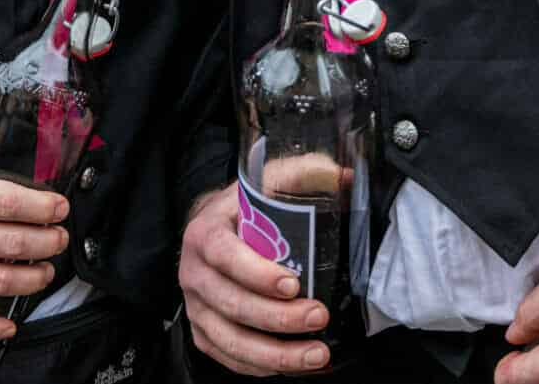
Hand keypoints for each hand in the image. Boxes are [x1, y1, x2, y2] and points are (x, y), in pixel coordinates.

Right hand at [179, 182, 331, 375]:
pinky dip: (262, 366)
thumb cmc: (247, 208)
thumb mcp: (270, 181)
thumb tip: (345, 177)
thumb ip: (304, 174)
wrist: (216, 229)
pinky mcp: (204, 332)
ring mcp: (195, 307)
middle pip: (231, 304)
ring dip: (276, 353)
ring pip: (231, 340)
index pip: (224, 255)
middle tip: (319, 316)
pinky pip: (229, 358)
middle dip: (278, 318)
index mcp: (205, 233)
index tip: (293, 284)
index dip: (256, 273)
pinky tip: (294, 365)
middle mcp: (193, 272)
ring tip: (317, 354)